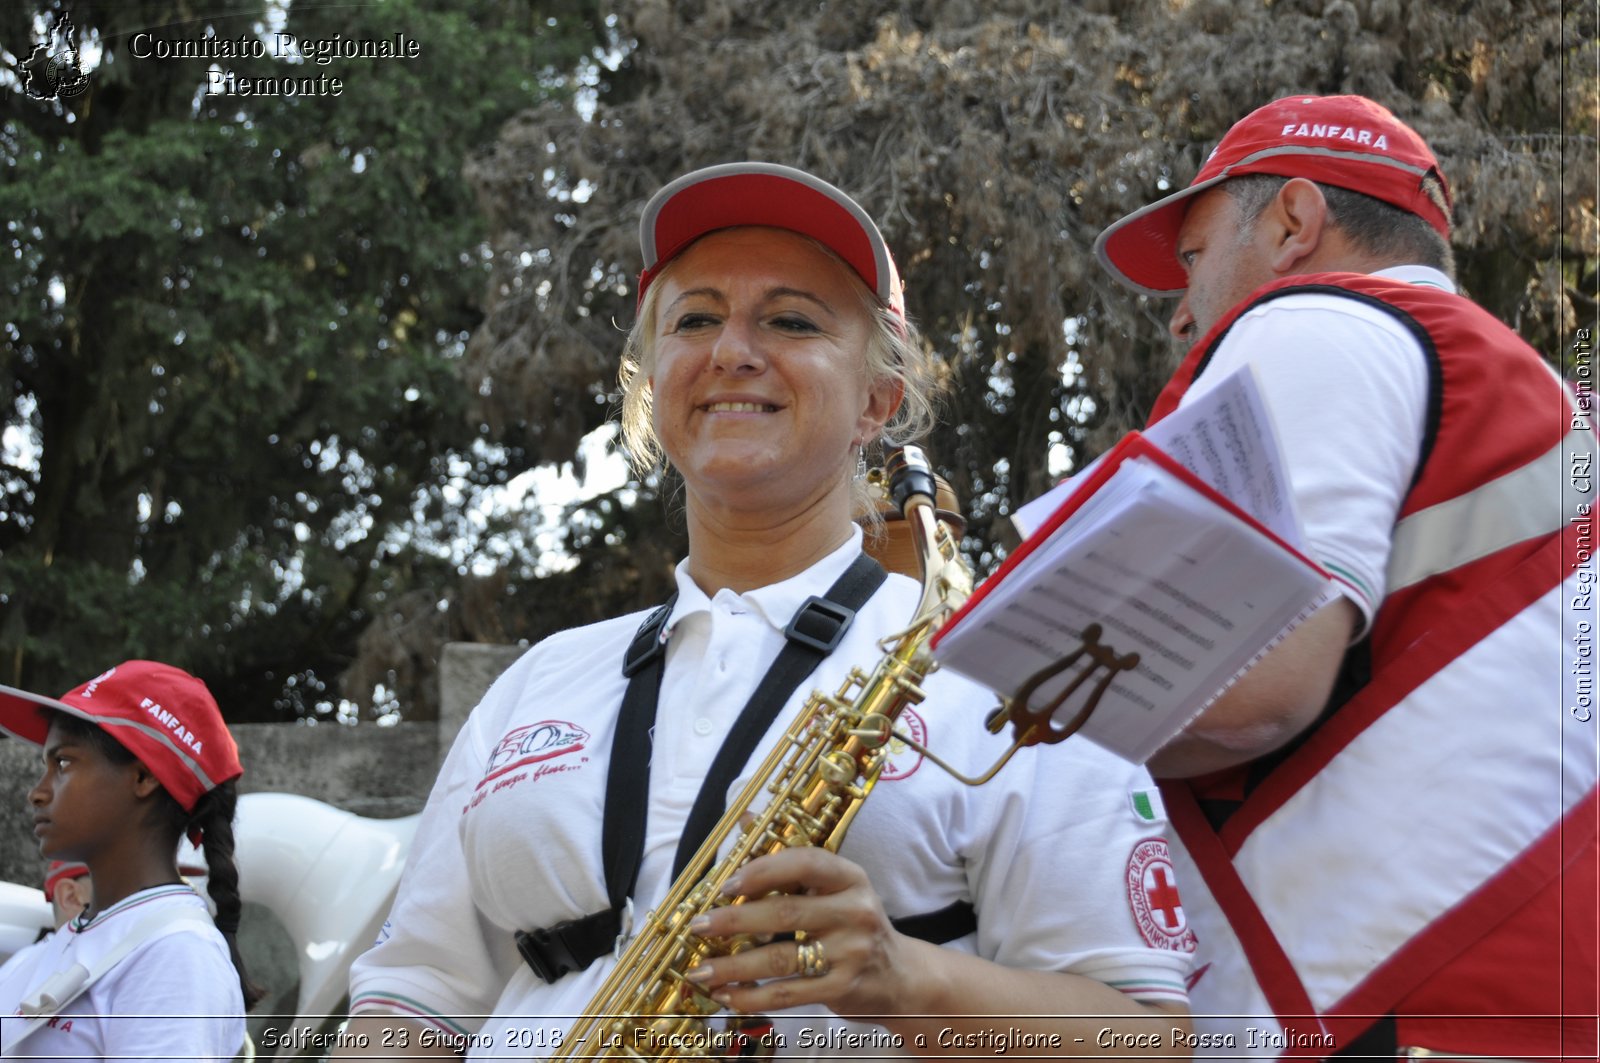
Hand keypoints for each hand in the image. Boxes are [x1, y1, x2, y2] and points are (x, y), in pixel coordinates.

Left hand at [683, 847, 912, 1018]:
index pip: (806, 863)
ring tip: (700, 970)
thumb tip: (747, 818)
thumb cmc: (852, 923)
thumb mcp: (834, 887)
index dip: (763, 870)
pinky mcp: (843, 988)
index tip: (727, 884)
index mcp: (850, 877)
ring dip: (733, 967)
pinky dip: (751, 997)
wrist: (898, 975)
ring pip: (780, 958)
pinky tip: (726, 996)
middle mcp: (855, 912)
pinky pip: (788, 993)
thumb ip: (789, 860)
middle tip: (698, 926)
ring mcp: (851, 953)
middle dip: (734, 921)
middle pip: (785, 913)